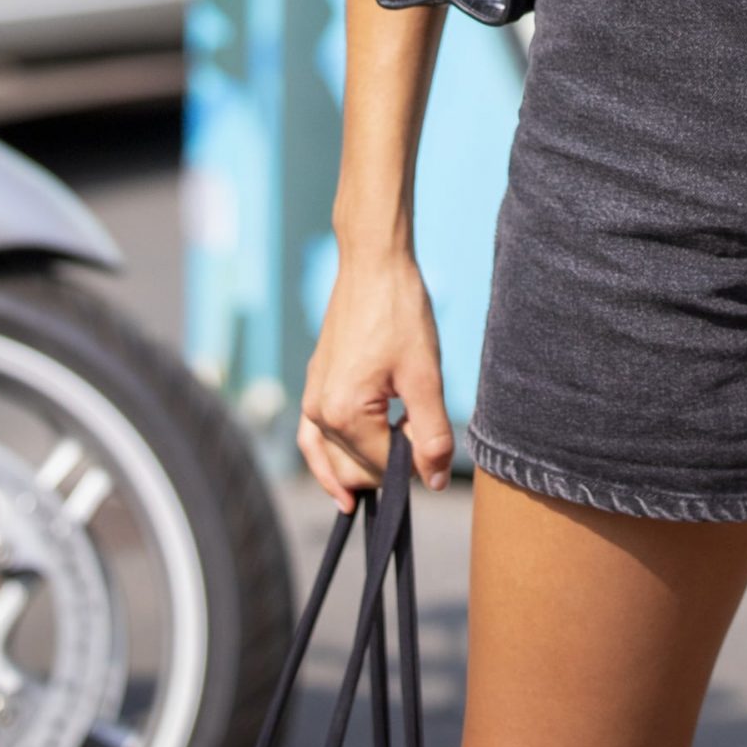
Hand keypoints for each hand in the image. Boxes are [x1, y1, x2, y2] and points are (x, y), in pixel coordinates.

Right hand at [298, 247, 454, 510]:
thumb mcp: (425, 376)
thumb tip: (435, 481)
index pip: (385, 468)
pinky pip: (313, 438)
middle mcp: (319, 412)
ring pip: (334, 459)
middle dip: (392, 464)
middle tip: (422, 436)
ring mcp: (312, 398)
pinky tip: (340, 482)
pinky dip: (327, 462)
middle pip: (358, 469)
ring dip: (362, 470)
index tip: (435, 435)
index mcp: (344, 414)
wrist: (373, 264)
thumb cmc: (400, 313)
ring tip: (388, 483)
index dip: (418, 462)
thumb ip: (431, 434)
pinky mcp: (314, 385)